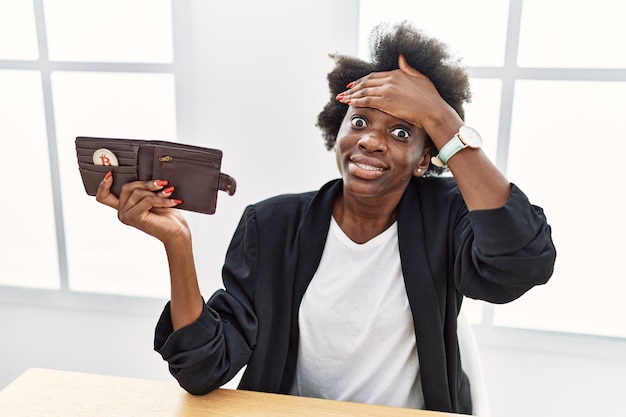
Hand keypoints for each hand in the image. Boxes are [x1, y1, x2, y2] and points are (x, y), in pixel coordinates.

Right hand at [95, 171, 189, 244]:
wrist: (176, 232)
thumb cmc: (166, 216)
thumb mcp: (152, 198)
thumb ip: (143, 189)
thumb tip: (145, 176)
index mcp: (123, 207)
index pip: (103, 197)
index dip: (103, 185)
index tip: (110, 174)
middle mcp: (122, 212)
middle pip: (127, 187)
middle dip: (146, 184)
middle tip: (162, 184)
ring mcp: (126, 216)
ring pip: (137, 192)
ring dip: (156, 192)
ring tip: (168, 194)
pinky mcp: (134, 217)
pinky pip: (147, 200)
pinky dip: (161, 199)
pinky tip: (172, 200)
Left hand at [336, 54, 460, 134]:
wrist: (433, 110)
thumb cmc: (430, 96)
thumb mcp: (420, 76)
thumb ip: (407, 67)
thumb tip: (400, 56)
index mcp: (397, 73)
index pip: (373, 76)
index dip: (361, 81)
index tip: (353, 85)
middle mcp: (390, 80)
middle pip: (366, 82)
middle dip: (353, 88)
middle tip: (343, 92)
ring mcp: (387, 90)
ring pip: (364, 91)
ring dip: (351, 95)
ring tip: (342, 98)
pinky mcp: (386, 102)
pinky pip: (367, 100)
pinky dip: (356, 101)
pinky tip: (349, 103)